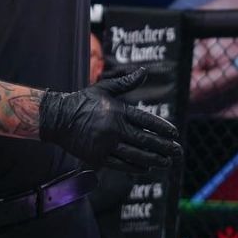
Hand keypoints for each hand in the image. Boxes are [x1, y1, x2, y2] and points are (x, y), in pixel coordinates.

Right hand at [38, 67, 179, 173]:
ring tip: (167, 162)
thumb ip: (126, 82)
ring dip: (154, 159)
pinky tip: (146, 167)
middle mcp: (114, 128)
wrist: (58, 118)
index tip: (175, 133)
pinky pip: (120, 164)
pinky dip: (135, 166)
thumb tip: (144, 71)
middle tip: (178, 151)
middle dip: (164, 146)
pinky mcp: (97, 157)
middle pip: (145, 139)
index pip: (146, 120)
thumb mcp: (105, 88)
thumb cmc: (83, 101)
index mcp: (118, 111)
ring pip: (135, 154)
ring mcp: (106, 144)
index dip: (162, 127)